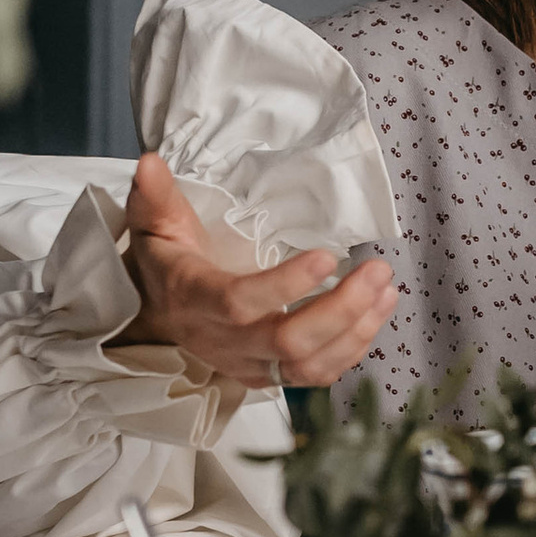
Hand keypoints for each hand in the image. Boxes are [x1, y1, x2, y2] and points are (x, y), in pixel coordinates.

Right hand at [119, 152, 397, 388]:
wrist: (155, 313)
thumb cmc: (162, 261)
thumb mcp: (152, 224)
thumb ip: (154, 196)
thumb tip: (149, 161)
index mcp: (194, 300)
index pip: (241, 303)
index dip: (286, 285)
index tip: (329, 255)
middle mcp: (221, 341)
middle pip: (287, 343)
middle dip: (341, 310)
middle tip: (377, 271)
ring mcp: (246, 364)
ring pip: (307, 365)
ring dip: (355, 331)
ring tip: (386, 290)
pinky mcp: (266, 375)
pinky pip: (314, 375)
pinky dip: (351, 349)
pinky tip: (374, 314)